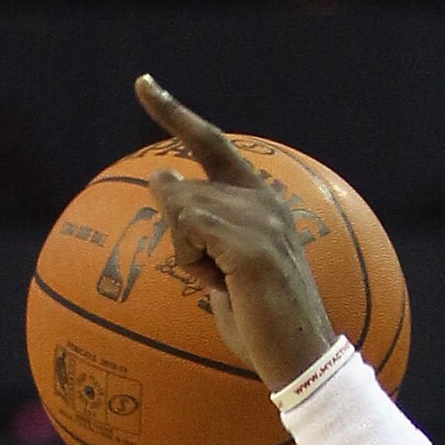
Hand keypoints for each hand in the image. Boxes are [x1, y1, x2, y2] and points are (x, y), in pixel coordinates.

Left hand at [132, 76, 337, 392]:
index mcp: (260, 198)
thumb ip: (196, 227)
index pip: (210, 142)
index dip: (174, 113)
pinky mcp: (250, 242)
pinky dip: (191, 261)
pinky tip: (221, 285)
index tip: (143, 85)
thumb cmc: (260, 324)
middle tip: (217, 279)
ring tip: (225, 285)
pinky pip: (187, 228)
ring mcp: (259, 216)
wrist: (301, 360)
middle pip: (180, 190)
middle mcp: (261, 197)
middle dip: (180, 240)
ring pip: (180, 209)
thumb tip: (161, 177)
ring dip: (186, 256)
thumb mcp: (220, 269)